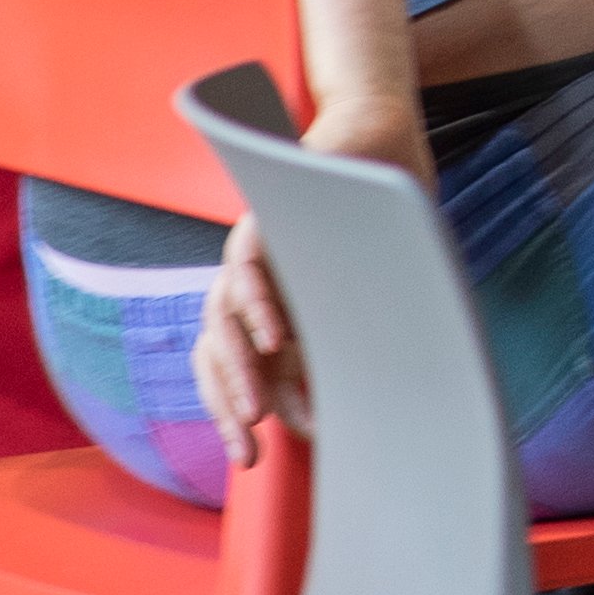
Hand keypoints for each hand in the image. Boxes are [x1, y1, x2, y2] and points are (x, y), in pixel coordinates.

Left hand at [194, 95, 428, 456]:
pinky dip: (258, 303)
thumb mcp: (359, 295)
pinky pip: (246, 265)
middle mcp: (250, 283)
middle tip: (246, 450)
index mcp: (267, 304)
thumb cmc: (373, 218)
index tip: (251, 458)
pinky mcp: (267, 215)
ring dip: (238, 370)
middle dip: (229, 406)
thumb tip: (319, 420)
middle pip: (216, 353)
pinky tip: (277, 339)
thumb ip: (334, 350)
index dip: (232, 414)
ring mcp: (255, 251)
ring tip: (257, 413)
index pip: (229, 369)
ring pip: (221, 319)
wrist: (377, 136)